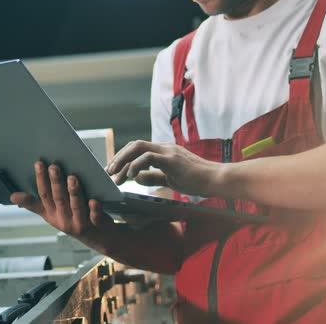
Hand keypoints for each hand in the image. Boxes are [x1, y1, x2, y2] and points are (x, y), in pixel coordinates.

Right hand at [10, 161, 114, 240]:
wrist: (98, 238)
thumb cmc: (73, 221)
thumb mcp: (50, 214)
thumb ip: (34, 204)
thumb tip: (13, 196)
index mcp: (52, 214)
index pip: (44, 195)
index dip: (41, 179)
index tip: (39, 163)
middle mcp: (65, 219)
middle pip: (59, 199)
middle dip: (56, 183)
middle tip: (54, 166)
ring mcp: (81, 223)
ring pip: (76, 207)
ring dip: (74, 193)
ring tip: (72, 178)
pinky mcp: (97, 224)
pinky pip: (95, 216)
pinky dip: (95, 209)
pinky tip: (94, 200)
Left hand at [105, 140, 221, 196]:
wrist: (217, 179)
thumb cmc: (198, 180)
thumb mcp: (171, 178)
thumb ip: (154, 176)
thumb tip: (137, 177)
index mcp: (164, 152)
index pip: (138, 149)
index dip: (123, 158)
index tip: (113, 171)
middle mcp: (164, 148)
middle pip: (134, 145)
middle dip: (118, 158)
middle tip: (109, 172)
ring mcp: (168, 151)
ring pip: (138, 147)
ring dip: (123, 161)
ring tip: (114, 175)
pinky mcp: (172, 159)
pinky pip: (148, 157)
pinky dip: (136, 165)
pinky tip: (130, 175)